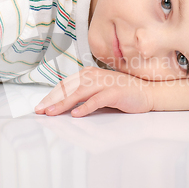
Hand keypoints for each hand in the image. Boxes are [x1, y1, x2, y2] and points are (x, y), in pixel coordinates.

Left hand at [34, 67, 153, 116]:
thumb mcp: (99, 90)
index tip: (41, 106)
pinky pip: (97, 100)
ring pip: (80, 93)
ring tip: (53, 112)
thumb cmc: (122, 92)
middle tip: (41, 110)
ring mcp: (105, 83)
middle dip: (53, 100)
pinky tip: (76, 114)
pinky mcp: (115, 92)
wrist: (147, 92)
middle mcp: (95, 75)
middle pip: (70, 88)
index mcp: (89, 74)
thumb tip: (63, 104)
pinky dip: (86, 107)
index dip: (52, 95)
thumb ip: (83, 94)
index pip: (66, 85)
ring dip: (64, 103)